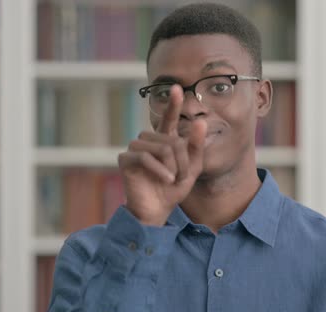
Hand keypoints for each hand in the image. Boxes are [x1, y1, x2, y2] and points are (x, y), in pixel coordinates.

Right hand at [117, 85, 206, 226]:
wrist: (157, 210)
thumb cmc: (172, 189)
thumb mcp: (192, 168)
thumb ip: (196, 146)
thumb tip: (200, 121)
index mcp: (163, 140)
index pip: (168, 118)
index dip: (173, 104)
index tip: (177, 88)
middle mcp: (147, 140)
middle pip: (171, 140)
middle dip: (182, 160)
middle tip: (180, 177)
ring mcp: (134, 148)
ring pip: (161, 147)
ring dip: (172, 166)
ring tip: (172, 179)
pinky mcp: (125, 159)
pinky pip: (146, 157)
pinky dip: (160, 170)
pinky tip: (166, 180)